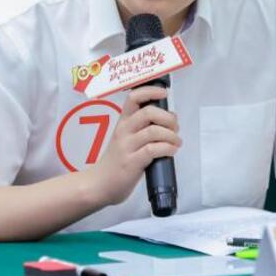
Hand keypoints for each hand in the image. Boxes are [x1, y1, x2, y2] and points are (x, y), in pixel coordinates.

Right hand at [89, 86, 180, 205]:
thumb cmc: (117, 161)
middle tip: (175, 127)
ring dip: (171, 135)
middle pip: (148, 112)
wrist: (99, 184)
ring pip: (153, 131)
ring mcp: (127, 146)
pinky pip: (153, 149)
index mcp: (123, 122)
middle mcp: (124, 131)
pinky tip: (171, 151)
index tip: (164, 93)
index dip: (150, 91)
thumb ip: (143, 128)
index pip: (133, 98)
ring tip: (176, 142)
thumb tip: (169, 120)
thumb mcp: (126, 139)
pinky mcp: (131, 162)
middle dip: (168, 117)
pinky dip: (168, 148)